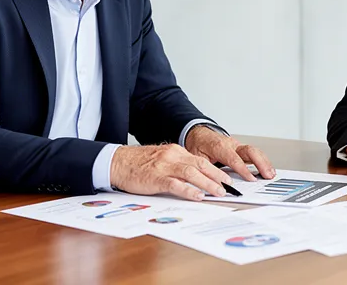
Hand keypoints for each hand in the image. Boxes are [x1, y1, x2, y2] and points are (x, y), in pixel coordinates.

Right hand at [109, 143, 233, 200]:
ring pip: (191, 173)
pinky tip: (198, 196)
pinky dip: (189, 190)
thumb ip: (176, 165)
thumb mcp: (161, 159)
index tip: (226, 178)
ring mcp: (164, 167)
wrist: (117, 162)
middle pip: (200, 165)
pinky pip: (176, 184)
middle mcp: (172, 156)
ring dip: (208, 183)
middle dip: (217, 176)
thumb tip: (193, 178)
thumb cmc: (137, 163)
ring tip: (219, 192)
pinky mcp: (156, 178)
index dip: (215, 169)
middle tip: (229, 186)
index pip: (200, 160)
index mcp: (175, 151)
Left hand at [184, 126, 275, 181]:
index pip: (234, 158)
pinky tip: (268, 170)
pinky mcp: (241, 149)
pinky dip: (263, 161)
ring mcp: (238, 146)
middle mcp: (231, 144)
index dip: (243, 169)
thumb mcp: (197, 158)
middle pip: (250, 151)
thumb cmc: (198, 146)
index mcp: (219, 146)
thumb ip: (206, 169)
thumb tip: (214, 183)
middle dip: (260, 163)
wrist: (199, 134)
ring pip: (255, 151)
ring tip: (271, 174)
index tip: (251, 179)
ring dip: (264, 163)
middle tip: (267, 175)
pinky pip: (255, 153)